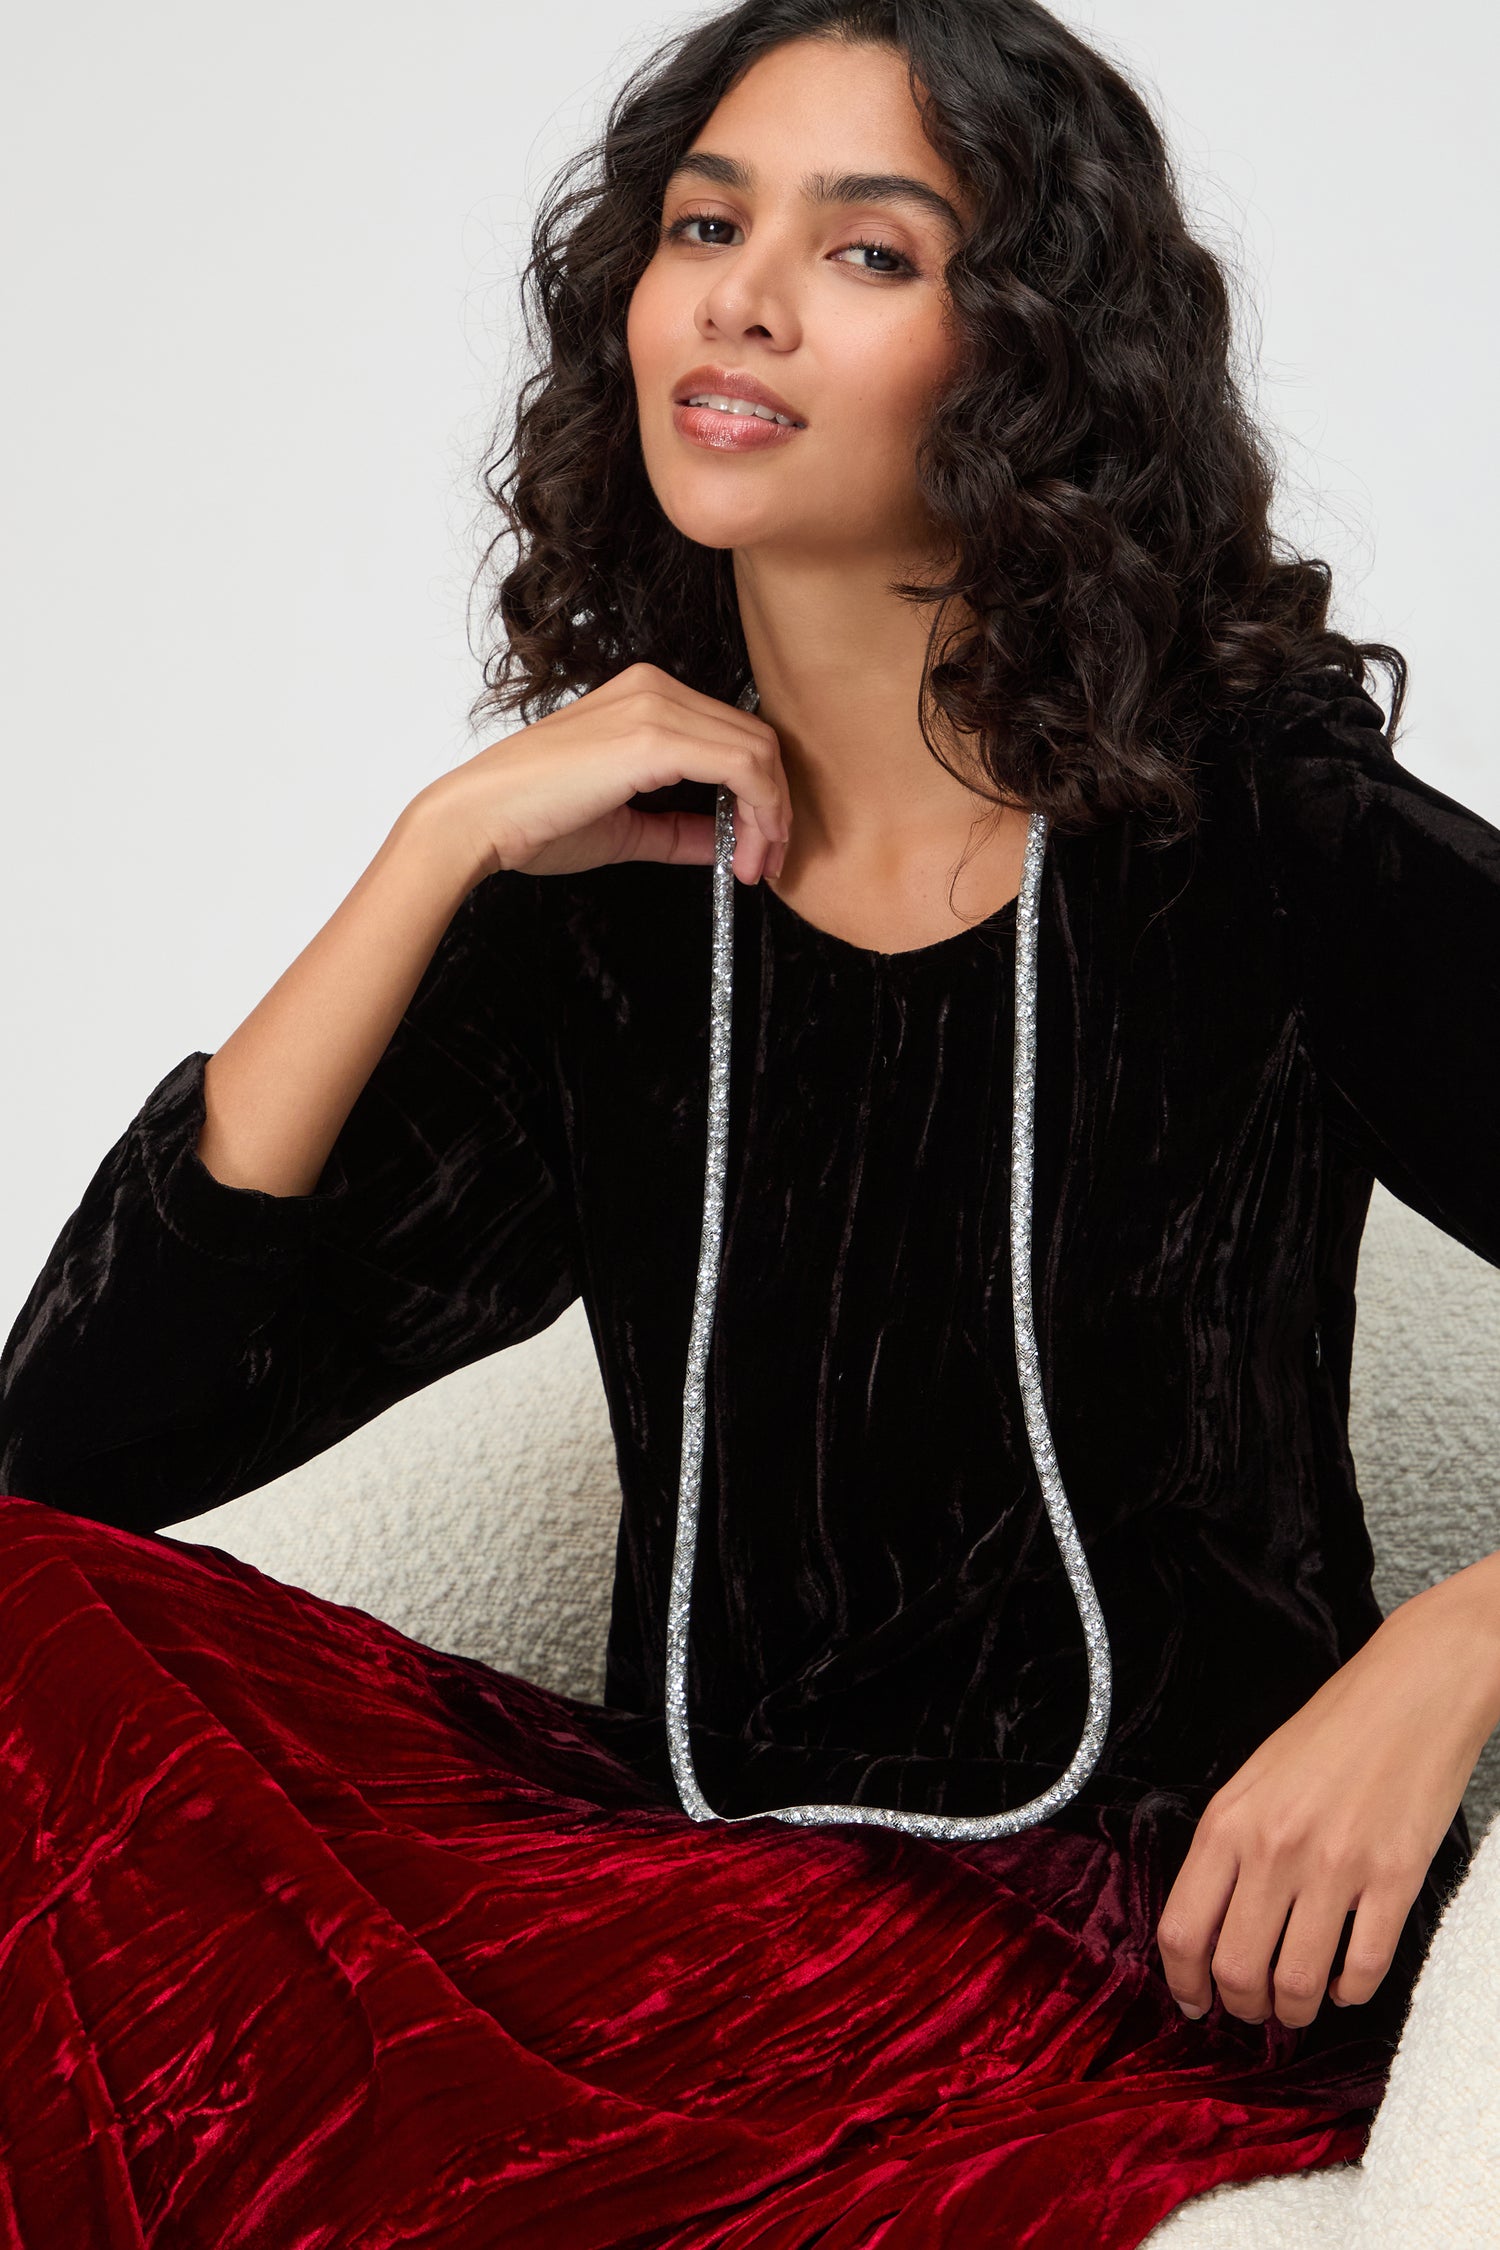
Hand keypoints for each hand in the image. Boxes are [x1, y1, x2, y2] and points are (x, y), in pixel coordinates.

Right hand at [409, 661, 791, 891]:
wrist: (478, 820)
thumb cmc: (533, 819)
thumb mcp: (625, 825)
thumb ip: (677, 828)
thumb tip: (720, 843)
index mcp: (646, 697)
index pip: (734, 736)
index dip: (762, 796)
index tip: (757, 849)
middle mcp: (655, 689)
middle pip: (756, 739)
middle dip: (775, 808)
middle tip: (766, 864)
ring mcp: (655, 705)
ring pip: (757, 751)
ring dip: (769, 816)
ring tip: (754, 865)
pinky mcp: (654, 736)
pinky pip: (740, 766)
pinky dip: (758, 811)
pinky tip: (743, 851)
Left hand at [1156, 1555, 1499, 2028]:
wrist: (1410, 1694)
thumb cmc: (1328, 1735)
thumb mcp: (1252, 1782)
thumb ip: (1226, 1849)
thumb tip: (1208, 1927)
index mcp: (1228, 1822)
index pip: (1182, 1929)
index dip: (1182, 1983)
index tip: (1193, 2003)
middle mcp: (1274, 1849)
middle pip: (1236, 1970)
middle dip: (1241, 2009)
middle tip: (1252, 2012)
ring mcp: (1337, 1868)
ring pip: (1299, 1983)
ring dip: (1295, 2011)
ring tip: (1297, 2005)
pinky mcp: (1395, 1880)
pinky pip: (1364, 1970)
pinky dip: (1350, 1993)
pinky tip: (1345, 1984)